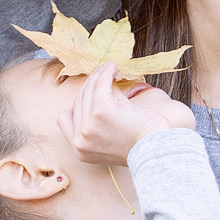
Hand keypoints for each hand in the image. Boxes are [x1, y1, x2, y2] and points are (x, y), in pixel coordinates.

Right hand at [60, 63, 193, 165]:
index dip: (75, 105)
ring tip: (109, 69)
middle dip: (89, 86)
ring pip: (88, 91)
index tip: (88, 96)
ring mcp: (89, 124)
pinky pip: (100, 84)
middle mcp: (81, 138)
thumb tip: (95, 103)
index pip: (65, 120)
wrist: (154, 151)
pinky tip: (113, 68)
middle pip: (78, 102)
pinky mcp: (102, 109)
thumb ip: (97, 132)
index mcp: (80, 150)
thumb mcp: (109, 146)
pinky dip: (105, 73)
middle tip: (101, 76)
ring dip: (98, 76)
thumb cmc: (140, 148)